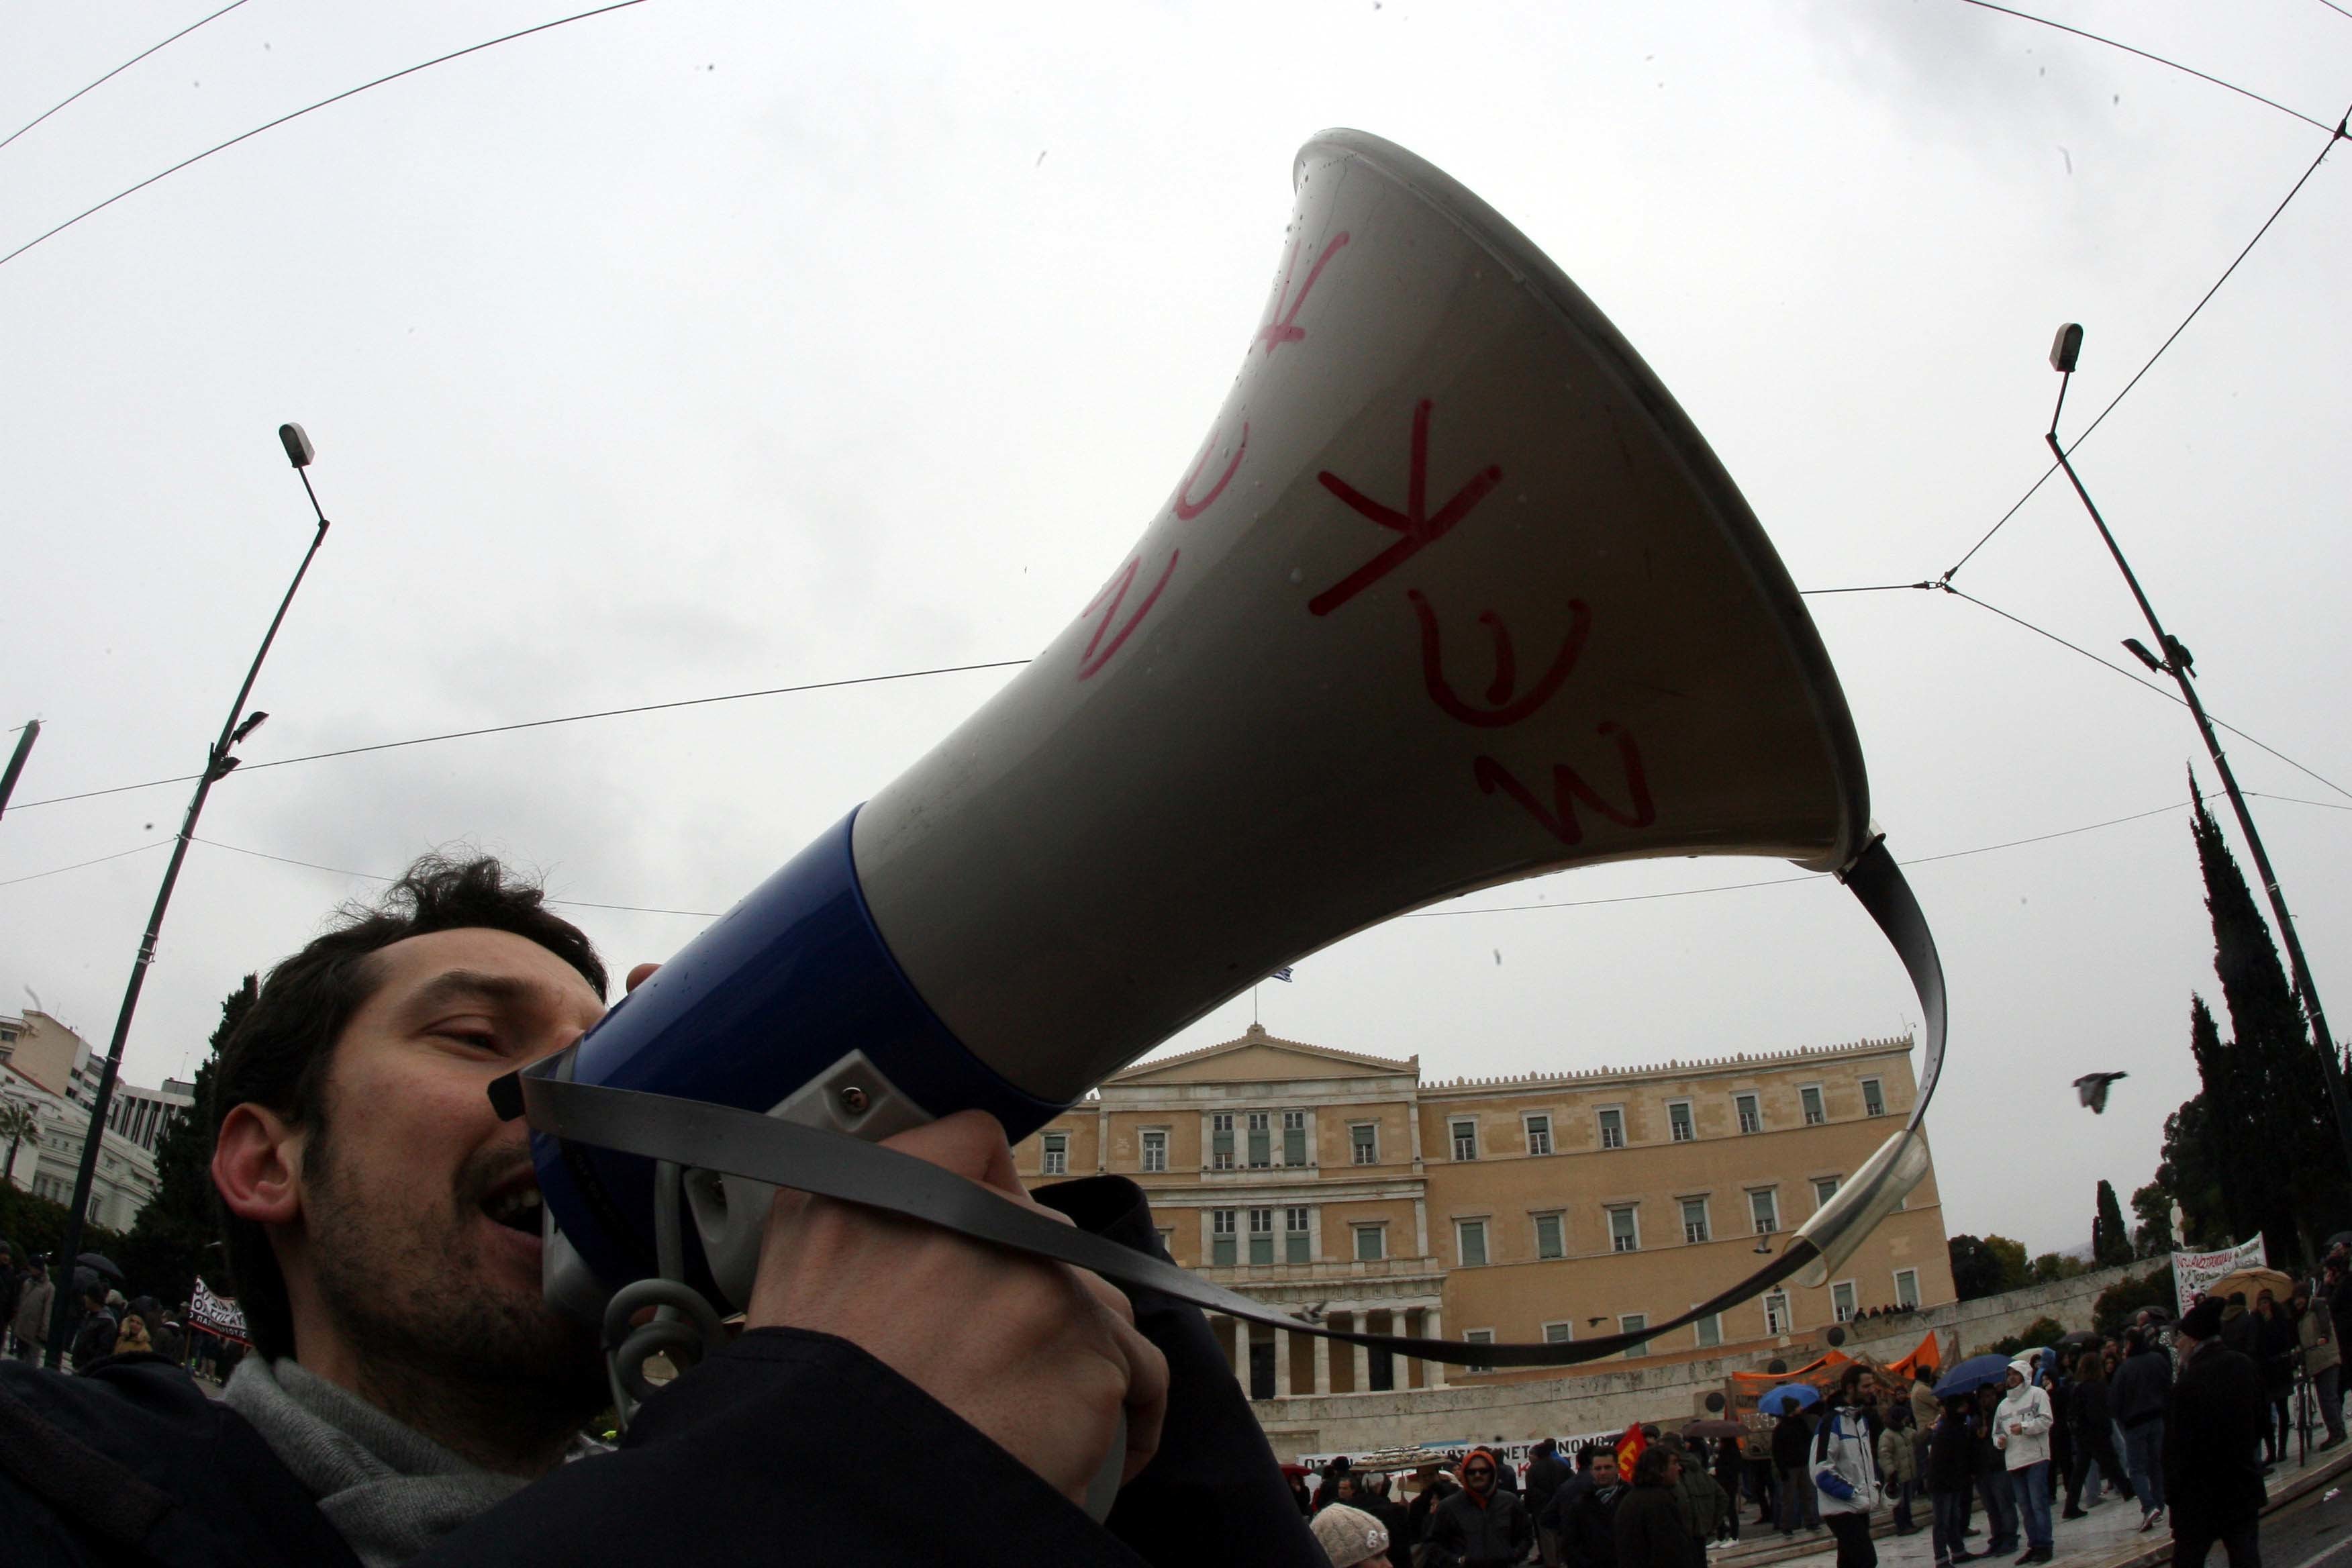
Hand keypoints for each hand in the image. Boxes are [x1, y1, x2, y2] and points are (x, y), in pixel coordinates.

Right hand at [742, 1108, 1169, 1504]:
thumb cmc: (806, 1409)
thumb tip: (916, 1198)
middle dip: (1033, 1292)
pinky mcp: (1088, 1353)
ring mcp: (1037, 1283)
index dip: (988, 1189)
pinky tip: (1107, 1446)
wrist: (833, 1502)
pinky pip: (1140, 1373)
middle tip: (998, 1358)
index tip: (998, 1229)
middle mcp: (969, 1221)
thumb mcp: (797, 1272)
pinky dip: (1133, 1412)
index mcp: (886, 1192)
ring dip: (1079, 1351)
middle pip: (1045, 1237)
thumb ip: (857, 1210)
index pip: (972, 1143)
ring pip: (1099, 1301)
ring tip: (1043, 1413)